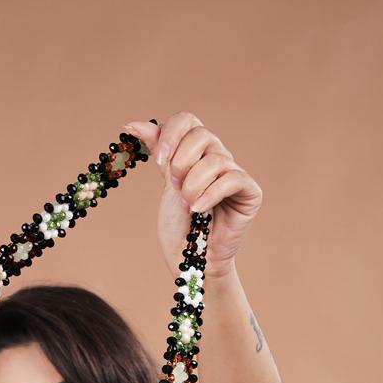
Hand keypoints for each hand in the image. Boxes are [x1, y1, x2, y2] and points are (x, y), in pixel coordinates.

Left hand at [123, 111, 262, 278]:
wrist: (190, 262)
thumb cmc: (180, 228)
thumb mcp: (166, 184)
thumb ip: (159, 153)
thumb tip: (132, 124)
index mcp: (197, 152)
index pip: (187, 120)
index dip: (171, 135)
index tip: (159, 160)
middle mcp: (218, 157)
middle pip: (201, 135)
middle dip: (181, 163)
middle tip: (176, 189)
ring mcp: (235, 174)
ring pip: (214, 160)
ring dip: (193, 186)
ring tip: (189, 207)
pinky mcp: (250, 192)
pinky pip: (231, 179)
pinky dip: (210, 195)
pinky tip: (200, 210)